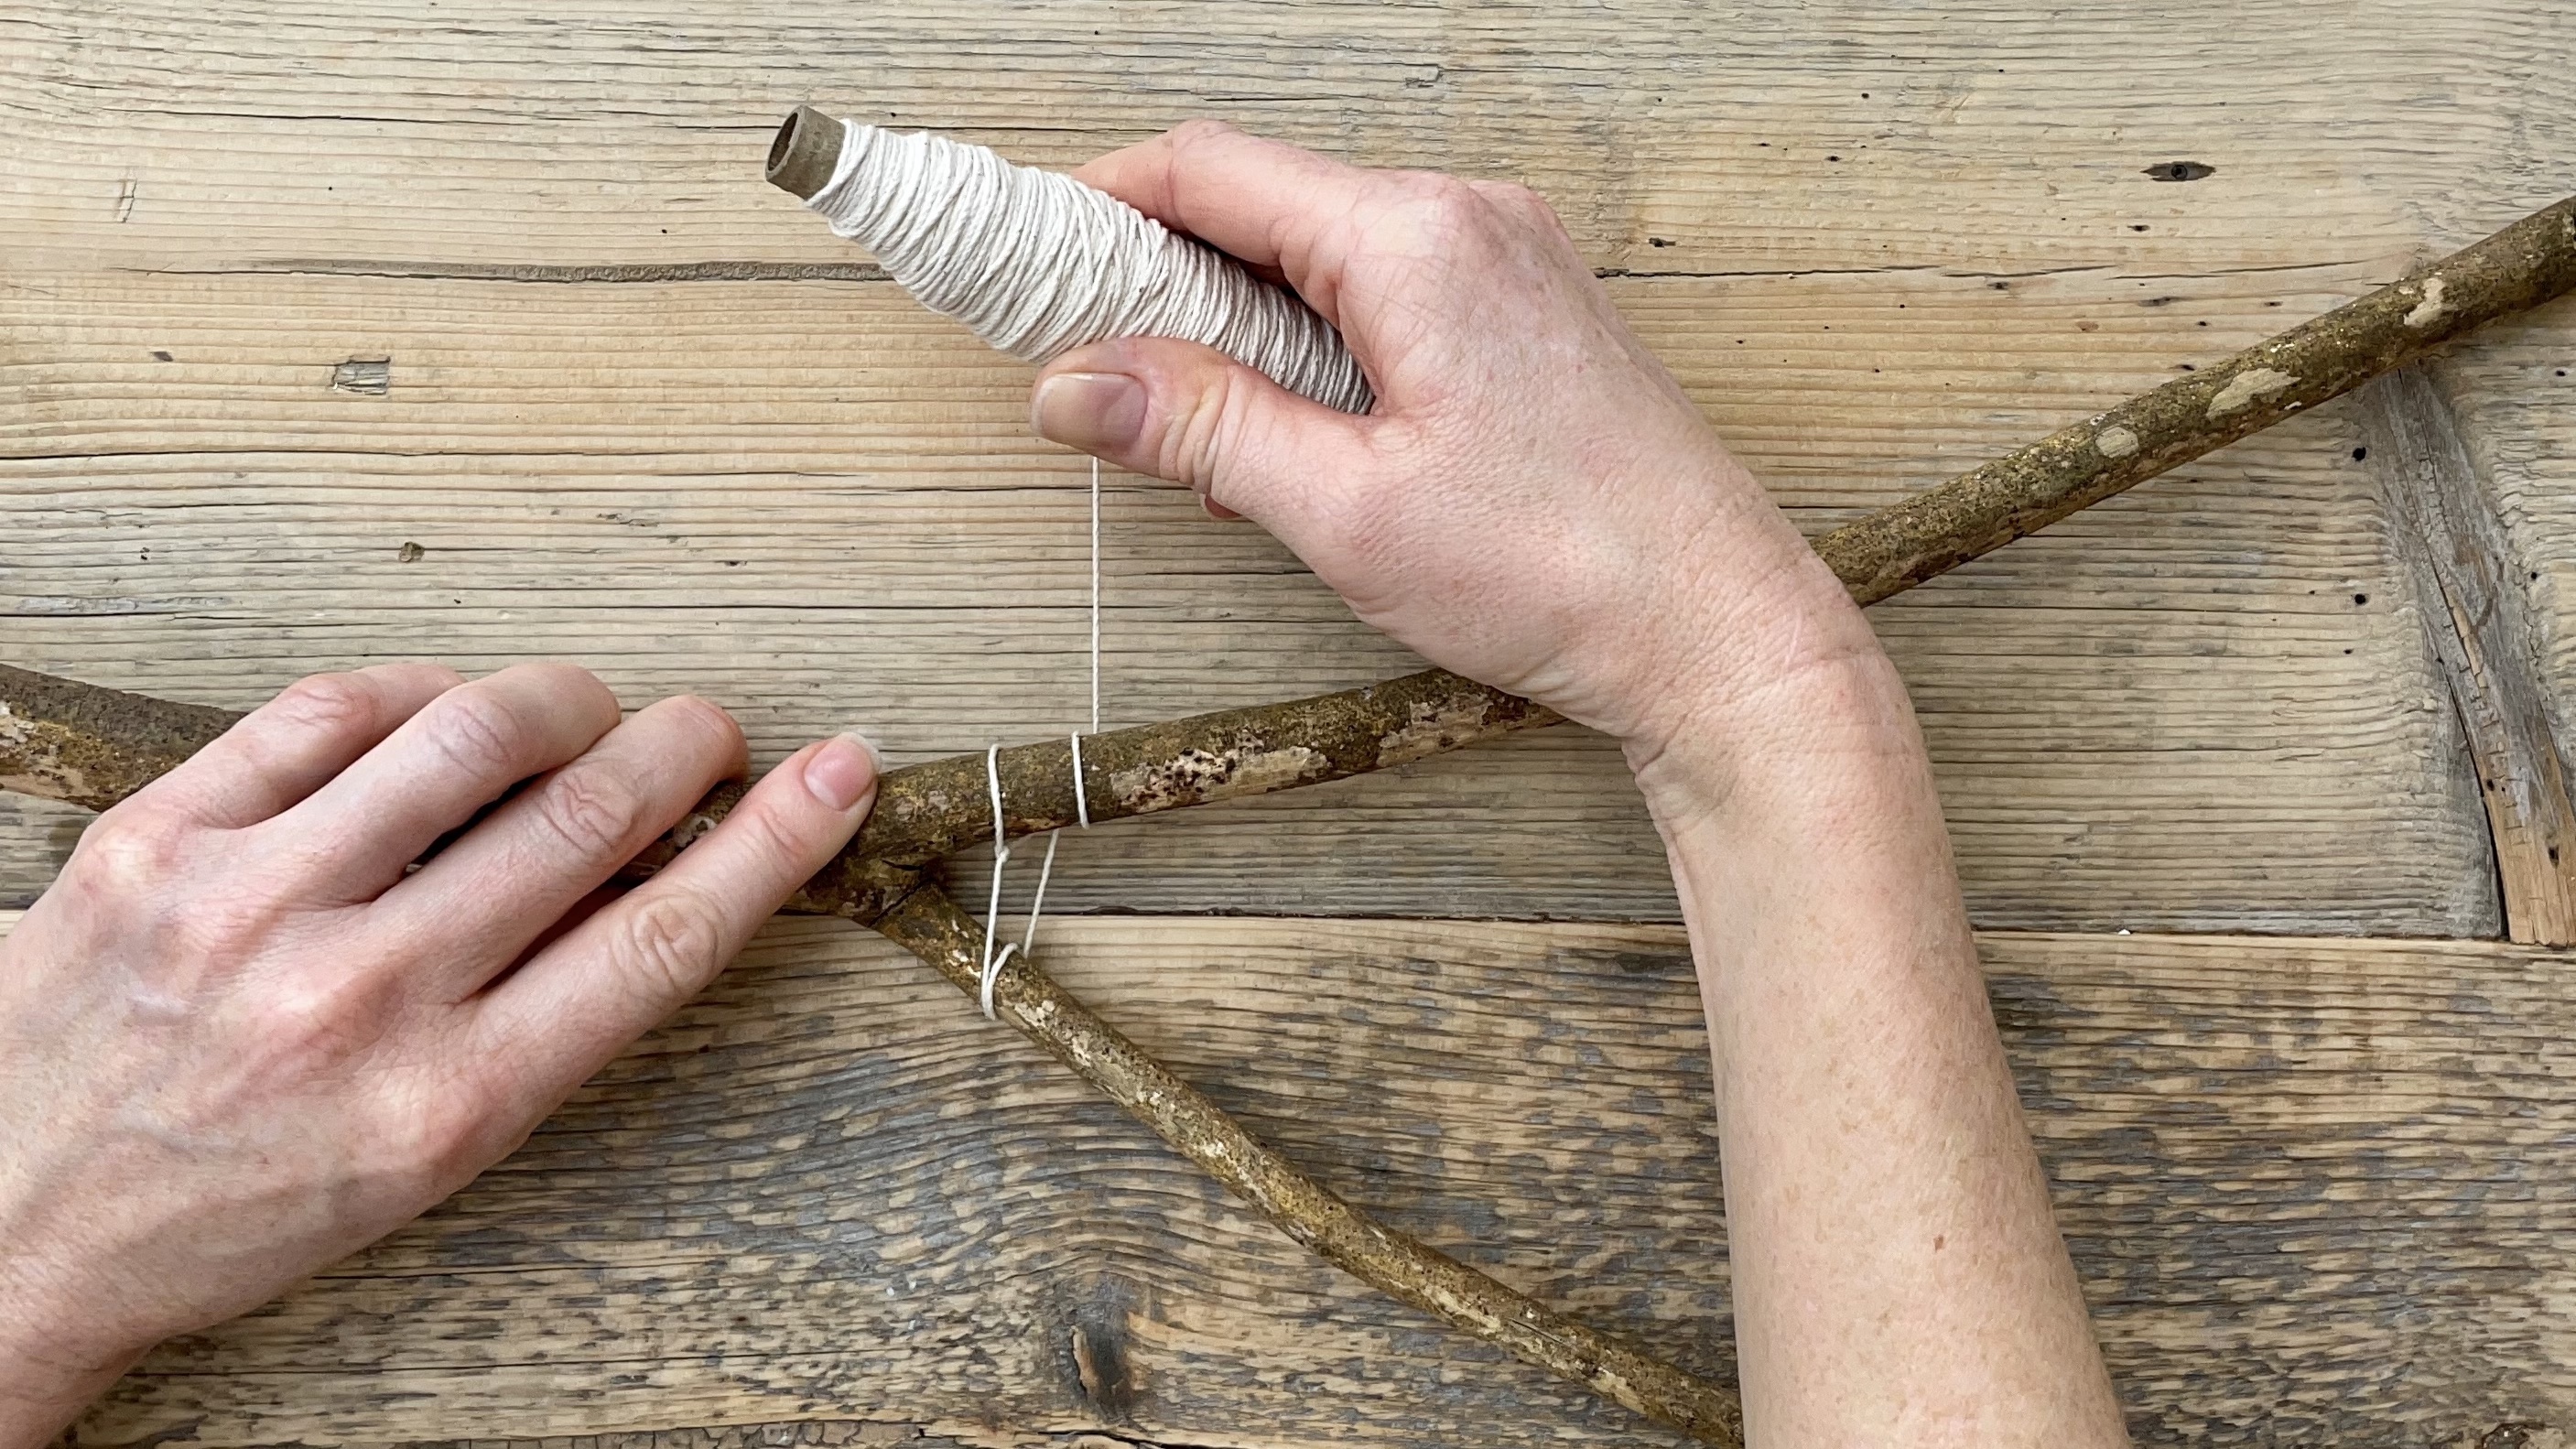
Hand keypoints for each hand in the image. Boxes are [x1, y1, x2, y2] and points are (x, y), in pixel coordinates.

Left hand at [0, 663, 878, 1442]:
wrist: (6, 1228)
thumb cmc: (227, 1206)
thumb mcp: (423, 1160)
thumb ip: (539, 1020)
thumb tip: (650, 874)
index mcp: (447, 1105)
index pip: (661, 941)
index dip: (774, 843)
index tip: (836, 776)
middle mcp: (360, 1001)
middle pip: (587, 817)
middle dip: (684, 747)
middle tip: (710, 731)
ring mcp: (251, 905)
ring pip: (475, 735)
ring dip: (570, 700)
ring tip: (588, 710)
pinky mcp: (158, 837)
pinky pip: (329, 710)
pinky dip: (424, 690)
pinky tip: (449, 707)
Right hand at [1035, 126, 2127, 1443]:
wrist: (1724, 634)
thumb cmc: (1561, 571)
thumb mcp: (1341, 508)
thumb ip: (1196, 427)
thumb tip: (1068, 381)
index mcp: (1415, 236)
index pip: (1209, 169)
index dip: (1095, 206)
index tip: (1024, 264)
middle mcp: (1468, 217)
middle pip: (1265, 202)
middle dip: (1163, 279)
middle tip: (1095, 376)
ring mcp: (1511, 260)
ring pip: (1326, 252)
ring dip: (1243, 326)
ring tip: (1207, 443)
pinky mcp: (1533, 314)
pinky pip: (1390, 292)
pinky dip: (1319, 346)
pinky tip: (1304, 444)